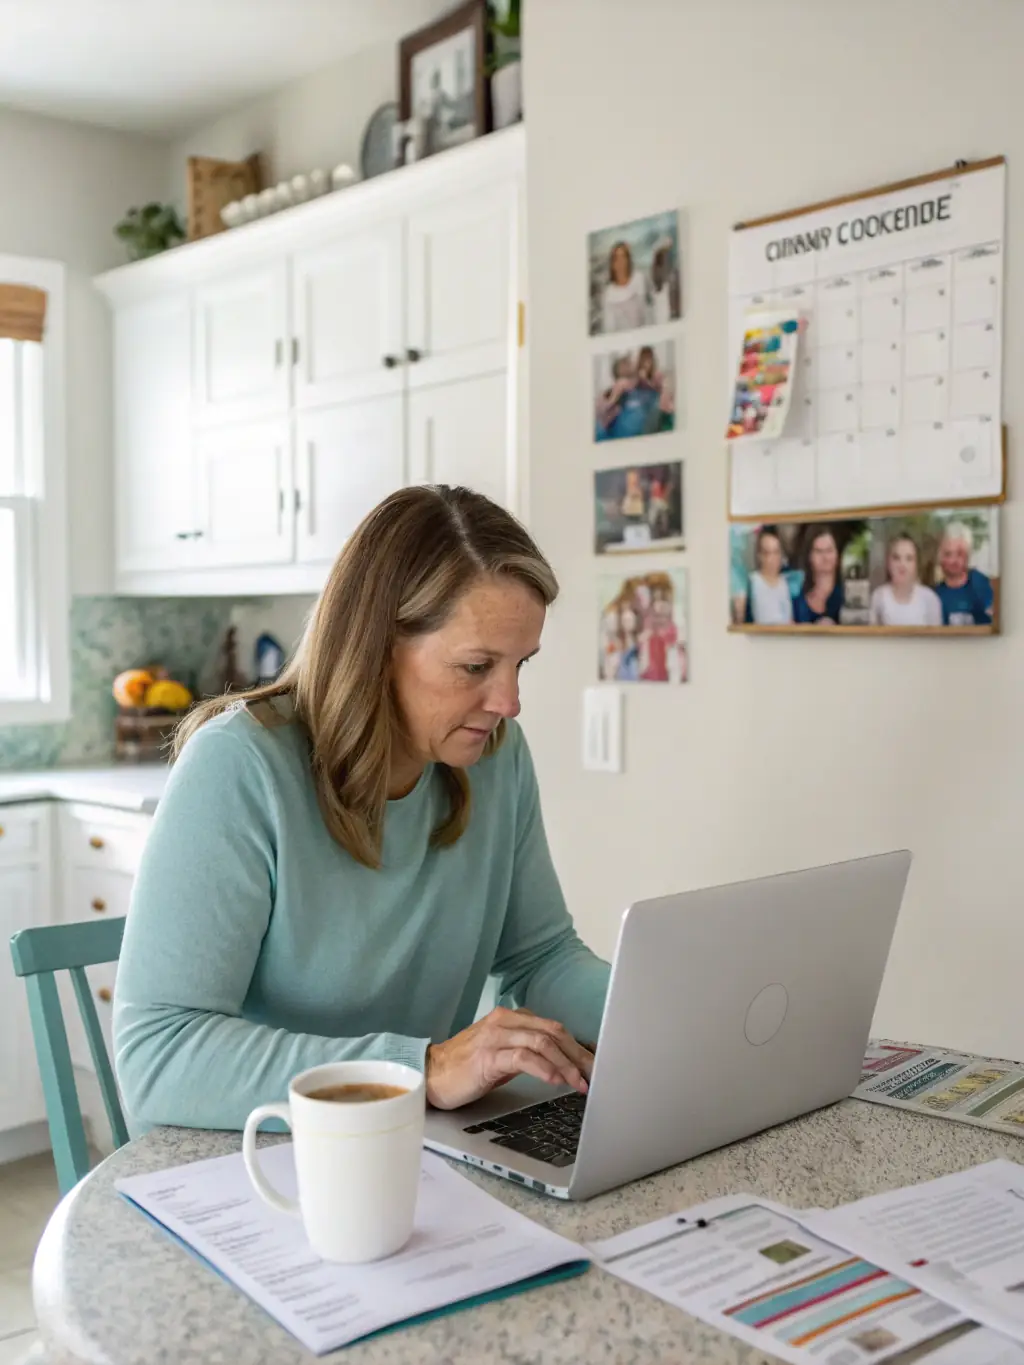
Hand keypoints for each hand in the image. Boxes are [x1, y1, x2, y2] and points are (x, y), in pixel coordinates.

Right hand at [425, 1007, 594, 1110]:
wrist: (432, 1074)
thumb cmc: (468, 1067)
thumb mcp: (504, 1054)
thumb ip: (530, 1051)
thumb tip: (565, 1063)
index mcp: (512, 1017)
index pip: (554, 1028)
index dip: (578, 1047)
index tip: (594, 1066)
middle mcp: (505, 1021)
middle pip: (553, 1032)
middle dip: (578, 1055)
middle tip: (594, 1076)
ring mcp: (495, 1036)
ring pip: (541, 1042)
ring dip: (565, 1064)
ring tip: (578, 1083)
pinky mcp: (487, 1056)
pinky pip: (521, 1057)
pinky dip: (542, 1068)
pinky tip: (554, 1081)